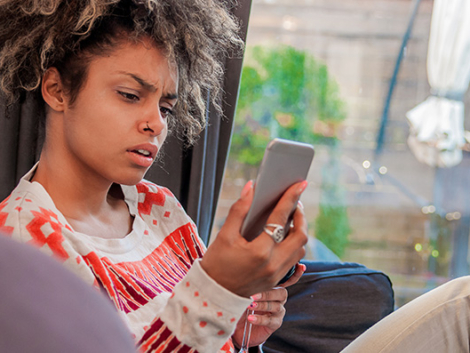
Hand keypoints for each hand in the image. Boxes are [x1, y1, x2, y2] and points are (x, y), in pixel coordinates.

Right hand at [200, 181, 307, 297]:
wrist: (214, 295)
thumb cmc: (216, 264)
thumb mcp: (224, 235)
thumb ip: (239, 210)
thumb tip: (251, 187)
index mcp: (260, 252)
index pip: (281, 219)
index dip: (291, 198)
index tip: (300, 184)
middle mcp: (273, 264)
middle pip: (300, 236)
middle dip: (301, 216)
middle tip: (294, 203)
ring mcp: (277, 274)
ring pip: (300, 249)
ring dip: (299, 231)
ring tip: (290, 218)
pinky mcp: (277, 280)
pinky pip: (295, 261)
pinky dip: (295, 246)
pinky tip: (288, 237)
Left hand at [231, 263, 305, 347]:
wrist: (238, 325)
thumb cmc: (241, 303)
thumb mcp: (243, 291)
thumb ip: (248, 283)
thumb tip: (244, 274)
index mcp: (273, 286)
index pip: (287, 279)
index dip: (295, 273)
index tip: (300, 266)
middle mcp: (278, 298)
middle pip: (281, 293)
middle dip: (268, 293)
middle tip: (253, 295)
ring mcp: (278, 311)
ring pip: (275, 306)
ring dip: (262, 305)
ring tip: (250, 305)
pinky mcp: (275, 323)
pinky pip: (270, 320)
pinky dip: (260, 319)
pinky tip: (250, 318)